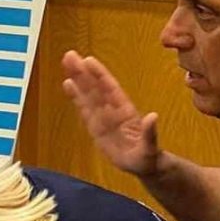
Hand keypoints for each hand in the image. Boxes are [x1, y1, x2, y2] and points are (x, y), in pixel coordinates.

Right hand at [61, 51, 161, 177]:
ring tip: (67, 62)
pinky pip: (84, 110)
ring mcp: (103, 117)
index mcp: (126, 113)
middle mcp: (113, 111)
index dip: (100, 76)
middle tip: (70, 55)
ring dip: (78, 79)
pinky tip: (67, 84)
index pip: (110, 90)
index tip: (89, 61)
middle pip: (96, 89)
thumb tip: (153, 117)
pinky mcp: (95, 127)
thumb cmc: (147, 156)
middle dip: (83, 73)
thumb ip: (150, 133)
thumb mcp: (150, 147)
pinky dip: (76, 97)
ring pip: (88, 95)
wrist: (142, 165)